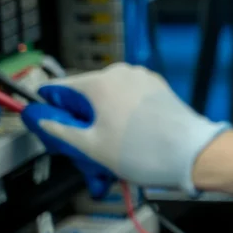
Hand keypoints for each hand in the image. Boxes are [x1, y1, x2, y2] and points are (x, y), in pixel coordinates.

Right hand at [21, 63, 229, 197]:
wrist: (192, 154)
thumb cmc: (145, 152)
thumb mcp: (90, 146)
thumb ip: (59, 129)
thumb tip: (40, 118)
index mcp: (100, 82)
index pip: (60, 89)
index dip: (52, 111)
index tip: (52, 130)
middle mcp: (121, 74)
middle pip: (86, 97)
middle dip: (81, 125)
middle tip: (84, 154)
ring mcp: (142, 80)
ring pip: (109, 102)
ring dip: (103, 127)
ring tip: (109, 158)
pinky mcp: (157, 90)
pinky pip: (129, 103)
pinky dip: (123, 122)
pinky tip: (127, 147)